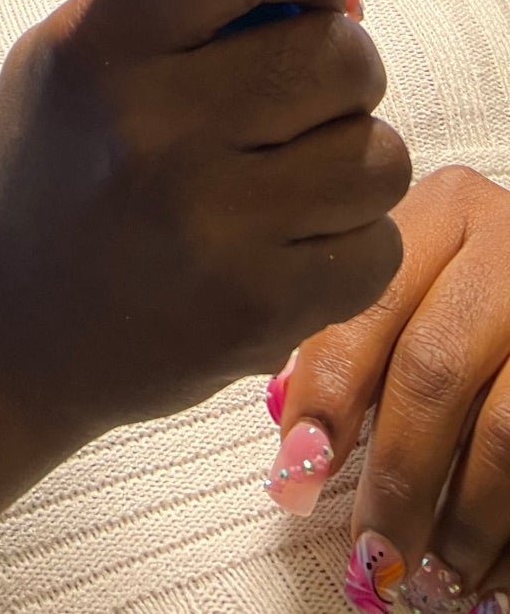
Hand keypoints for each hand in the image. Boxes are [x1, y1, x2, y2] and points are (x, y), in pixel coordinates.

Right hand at [0, 0, 408, 456]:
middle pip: (340, 52)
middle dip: (339, 66)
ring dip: (351, 157)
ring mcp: (211, 224)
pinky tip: (288, 240)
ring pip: (379, 152)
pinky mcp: (257, 310)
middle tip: (295, 93)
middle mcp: (154, 127)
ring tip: (291, 172)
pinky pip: (379, 245)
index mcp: (100, 46)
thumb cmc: (55, 171)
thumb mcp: (69, 53)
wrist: (6, 333)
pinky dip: (350, 242)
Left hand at [269, 167, 509, 611]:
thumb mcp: (414, 283)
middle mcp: (508, 244)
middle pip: (436, 369)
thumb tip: (296, 453)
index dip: (330, 395)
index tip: (298, 473)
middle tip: (372, 550)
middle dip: (399, 474)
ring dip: (466, 518)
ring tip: (434, 572)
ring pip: (507, 428)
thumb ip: (354, 340)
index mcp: (443, 211)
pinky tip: (489, 568)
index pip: (370, 304)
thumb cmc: (465, 294)